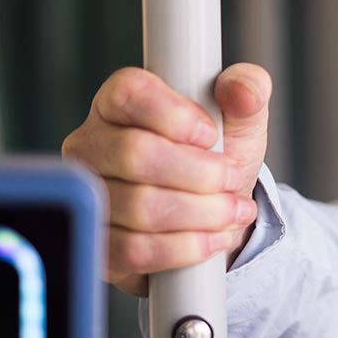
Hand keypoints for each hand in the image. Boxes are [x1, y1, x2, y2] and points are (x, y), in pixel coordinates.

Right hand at [62, 63, 271, 295]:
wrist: (216, 212)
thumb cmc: (219, 155)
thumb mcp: (242, 117)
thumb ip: (249, 88)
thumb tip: (242, 89)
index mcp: (119, 103)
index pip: (129, 93)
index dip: (176, 115)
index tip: (211, 134)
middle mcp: (91, 146)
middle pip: (134, 154)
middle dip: (200, 172)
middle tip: (230, 179)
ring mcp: (88, 196)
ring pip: (139, 206)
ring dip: (202, 213)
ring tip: (231, 211)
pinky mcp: (98, 243)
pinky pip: (135, 250)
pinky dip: (186, 247)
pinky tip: (212, 239)